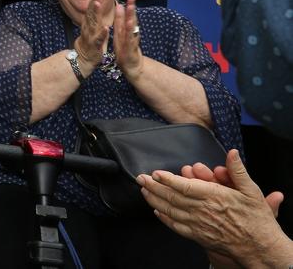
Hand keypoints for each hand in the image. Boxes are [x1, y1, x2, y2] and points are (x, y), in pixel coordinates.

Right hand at [73, 0, 108, 66]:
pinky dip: (102, 33)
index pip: (92, 10)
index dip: (94, 0)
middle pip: (91, 12)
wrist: (83, 59)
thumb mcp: (91, 29)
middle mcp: (89, 28)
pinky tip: (105, 28)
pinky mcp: (95, 45)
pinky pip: (99, 38)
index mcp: (90, 24)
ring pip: (93, 22)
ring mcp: (91, 35)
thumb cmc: (89, 43)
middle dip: (94, 2)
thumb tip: (95, 8)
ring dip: (95, 13)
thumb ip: (93, 18)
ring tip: (98, 4)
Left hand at [112, 0, 142, 78]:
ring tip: (131, 10)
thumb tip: (120, 7)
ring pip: (131, 29)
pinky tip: (130, 30)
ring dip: (132, 19)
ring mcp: (130, 42)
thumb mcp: (121, 34)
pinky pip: (129, 42)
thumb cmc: (125, 49)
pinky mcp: (130, 51)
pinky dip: (130, 36)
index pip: (127, 16)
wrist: (131, 66)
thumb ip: (121, 22)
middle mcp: (130, 35)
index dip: (129, 6)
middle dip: (132, 8)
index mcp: (125, 30)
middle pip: (131, 20)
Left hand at [138, 150, 292, 267]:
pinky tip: (157, 212)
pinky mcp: (198, 236)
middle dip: (153, 187)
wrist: (260, 247)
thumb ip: (238, 171)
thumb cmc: (256, 220)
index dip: (168, 179)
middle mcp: (202, 210)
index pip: (184, 186)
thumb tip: (232, 153)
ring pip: (171, 211)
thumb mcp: (252, 192)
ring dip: (155, 200)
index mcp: (213, 197)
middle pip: (172, 197)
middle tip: (140, 178)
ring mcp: (198, 224)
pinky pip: (177, 226)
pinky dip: (165, 218)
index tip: (155, 173)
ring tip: (144, 191)